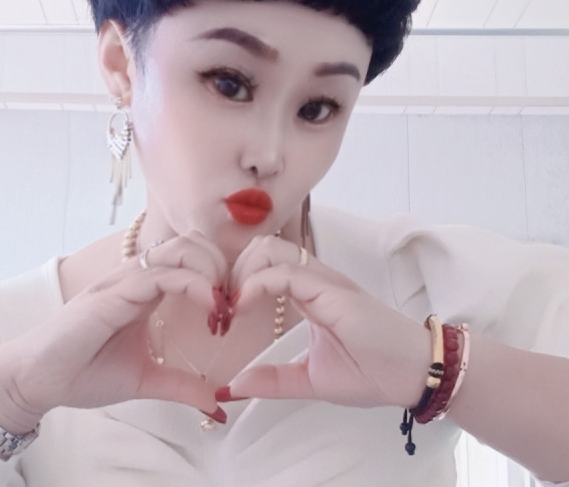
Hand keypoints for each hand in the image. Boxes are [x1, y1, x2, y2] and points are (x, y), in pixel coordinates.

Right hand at [0, 232, 231, 432]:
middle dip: (220, 264)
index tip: (231, 311)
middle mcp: (136, 276)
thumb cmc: (83, 372)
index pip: (190, 257)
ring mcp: (124, 280)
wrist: (37, 380)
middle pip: (190, 243)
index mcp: (145, 288)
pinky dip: (192, 284)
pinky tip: (209, 306)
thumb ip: (181, 385)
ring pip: (178, 249)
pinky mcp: (113, 293)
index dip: (218, 274)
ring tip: (221, 304)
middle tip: (232, 301)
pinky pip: (160, 274)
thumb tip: (216, 403)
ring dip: (210, 269)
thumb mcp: (145, 378)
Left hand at [218, 235, 428, 408]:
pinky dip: (256, 284)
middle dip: (233, 271)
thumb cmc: (371, 373)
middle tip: (223, 307)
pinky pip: (285, 272)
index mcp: (308, 292)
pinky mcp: (330, 289)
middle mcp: (313, 278)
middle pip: (261, 247)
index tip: (222, 315)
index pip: (264, 264)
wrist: (413, 376)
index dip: (237, 281)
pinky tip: (244, 307)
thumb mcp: (310, 379)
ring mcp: (322, 280)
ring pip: (269, 249)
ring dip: (242, 272)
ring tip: (234, 307)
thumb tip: (232, 387)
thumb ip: (272, 381)